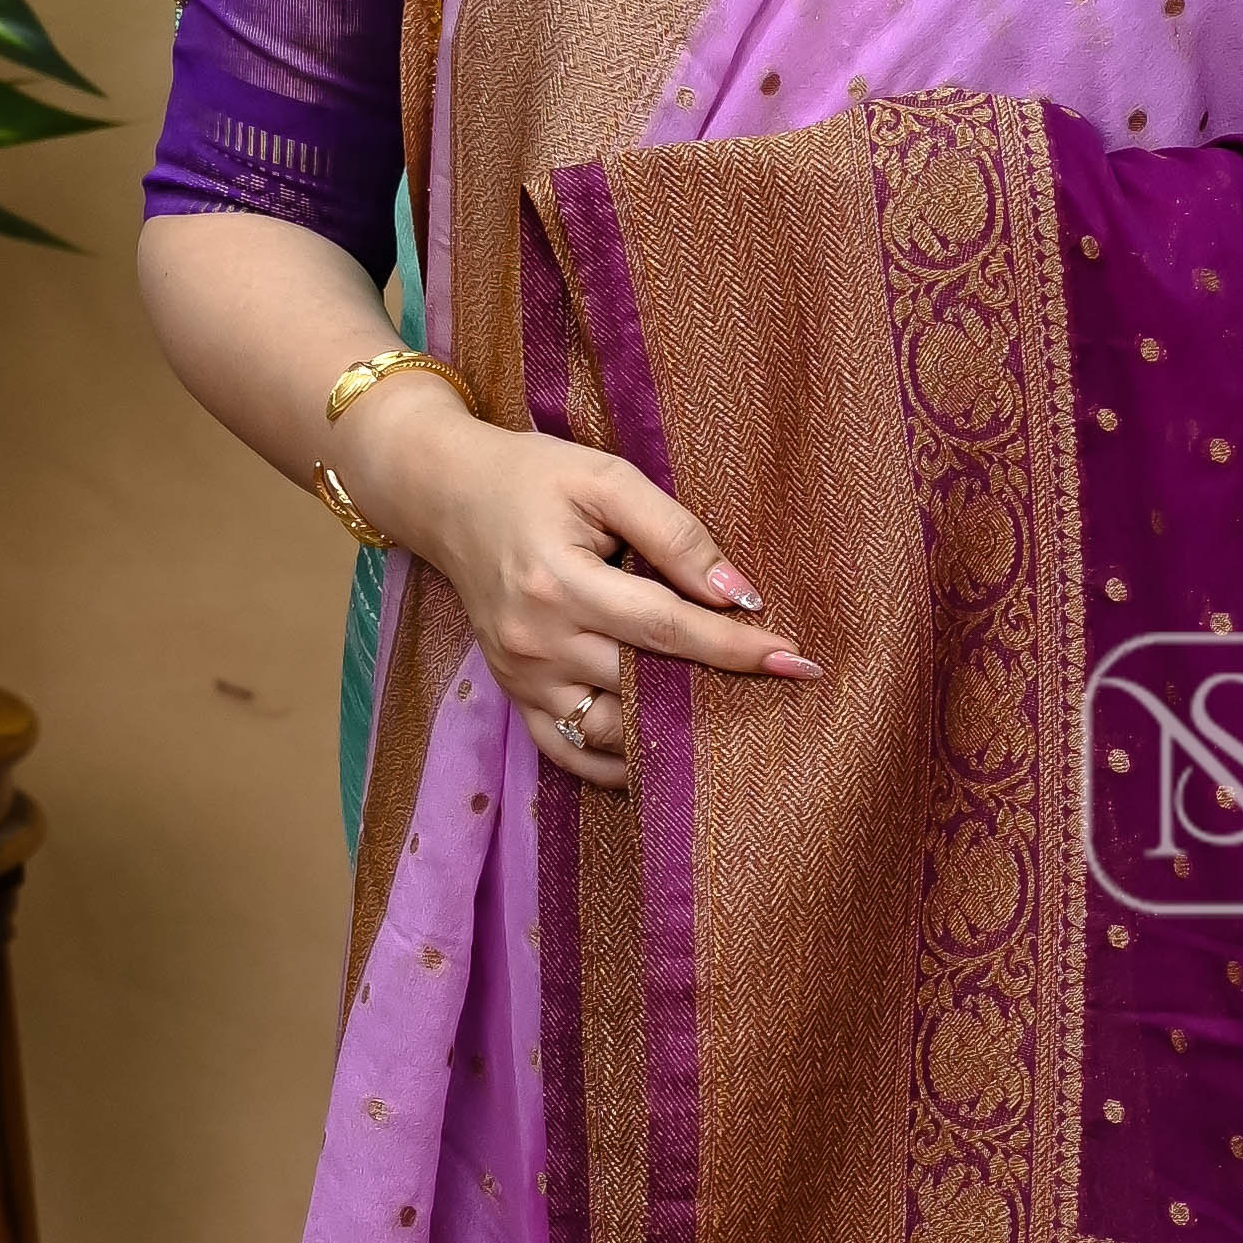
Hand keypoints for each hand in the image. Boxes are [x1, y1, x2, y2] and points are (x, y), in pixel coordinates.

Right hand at [339, 377, 819, 784]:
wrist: (445, 495)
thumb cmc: (532, 478)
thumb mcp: (604, 479)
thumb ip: (672, 532)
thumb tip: (735, 591)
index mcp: (559, 581)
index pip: (666, 627)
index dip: (735, 647)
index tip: (796, 659)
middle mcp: (536, 640)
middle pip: (645, 682)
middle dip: (716, 688)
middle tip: (777, 688)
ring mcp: (521, 676)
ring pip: (611, 730)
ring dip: (671, 733)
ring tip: (728, 721)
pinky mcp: (513, 693)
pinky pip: (566, 752)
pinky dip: (614, 765)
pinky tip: (661, 757)